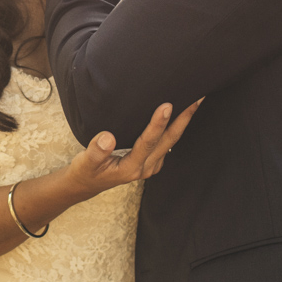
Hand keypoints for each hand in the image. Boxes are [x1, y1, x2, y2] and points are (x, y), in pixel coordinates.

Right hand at [61, 99, 203, 198]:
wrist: (88, 184)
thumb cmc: (86, 170)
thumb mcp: (85, 162)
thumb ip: (96, 151)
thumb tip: (108, 137)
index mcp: (131, 168)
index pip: (148, 142)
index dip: (158, 124)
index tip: (167, 105)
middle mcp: (146, 167)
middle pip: (169, 140)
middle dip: (184, 118)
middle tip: (196, 97)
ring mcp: (152, 165)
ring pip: (172, 140)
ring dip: (184, 120)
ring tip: (195, 99)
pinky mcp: (152, 160)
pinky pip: (167, 141)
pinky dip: (176, 125)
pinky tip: (181, 111)